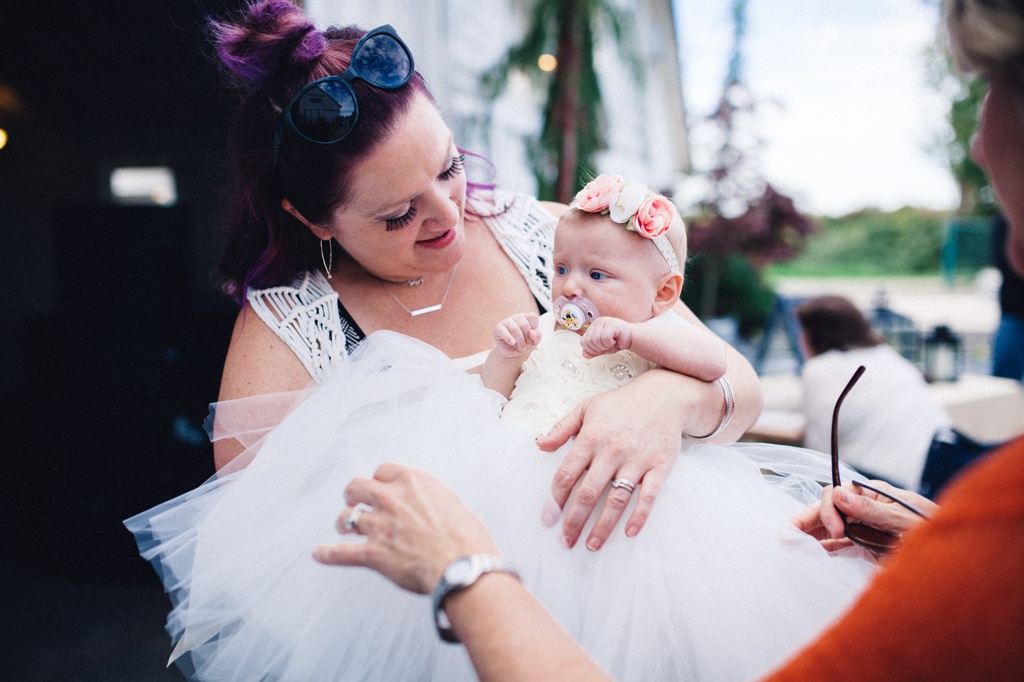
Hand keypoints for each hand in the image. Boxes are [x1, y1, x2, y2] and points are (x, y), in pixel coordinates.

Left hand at [313, 463, 500, 594]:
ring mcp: (380, 526)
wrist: (464, 566)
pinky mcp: (373, 554)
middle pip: (356, 486)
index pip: (382, 470)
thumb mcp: (450, 502)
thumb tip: (423, 505)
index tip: (381, 488)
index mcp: (412, 481)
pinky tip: (318, 554)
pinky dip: (327, 554)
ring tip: (344, 528)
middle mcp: (391, 498)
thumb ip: (428, 498)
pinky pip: (341, 553)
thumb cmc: (467, 538)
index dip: (379, 480)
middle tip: (355, 502)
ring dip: (343, 523)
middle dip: (353, 494)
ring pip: (345, 518)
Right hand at [493, 313, 540, 359]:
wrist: (513, 353)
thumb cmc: (525, 344)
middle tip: (527, 345)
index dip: (534, 329)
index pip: (533, 317)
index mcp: (526, 317)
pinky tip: (512, 343)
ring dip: (520, 341)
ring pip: (514, 328)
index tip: (532, 338)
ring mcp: (507, 321)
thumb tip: (532, 333)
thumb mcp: (534, 341)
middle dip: (527, 338)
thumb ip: (537, 336)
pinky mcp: (498, 328)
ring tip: (521, 347)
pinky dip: (508, 337)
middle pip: (524, 324)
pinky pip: (502, 331)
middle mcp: (517, 317)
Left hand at [536, 369, 702, 551]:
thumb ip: (562, 428)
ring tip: (591, 545)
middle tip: (566, 541)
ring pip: (616, 500)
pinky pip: (648, 496)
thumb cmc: (621, 403)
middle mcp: (612, 451)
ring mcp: (637, 461)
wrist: (665, 395)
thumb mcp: (587, 407)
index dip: (555, 500)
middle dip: (574, 521)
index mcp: (591, 438)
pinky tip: (629, 533)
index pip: (567, 475)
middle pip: (588, 493)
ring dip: (603, 526)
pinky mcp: (659, 467)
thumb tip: (539, 446)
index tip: (548, 520)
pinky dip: (639, 516)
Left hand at [580, 317, 632, 358]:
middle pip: (589, 341)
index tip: (602, 347)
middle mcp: (597, 322)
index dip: (592, 349)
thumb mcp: (602, 348)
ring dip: (605, 346)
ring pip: (596, 340)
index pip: (583, 342)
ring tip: (612, 342)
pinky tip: (616, 339)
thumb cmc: (617, 341)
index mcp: (592, 327)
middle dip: (599, 348)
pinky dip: (610, 343)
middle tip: (608, 345)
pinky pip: (605, 338)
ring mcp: (604, 321)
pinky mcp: (612, 324)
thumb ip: (592, 351)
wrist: (631, 338)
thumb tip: (584, 354)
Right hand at [790, 480, 938, 550]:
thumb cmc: (936, 531)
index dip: (829, 511)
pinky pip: (837, 546)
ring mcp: (863, 526)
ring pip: (827, 527)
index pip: (837, 494)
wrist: (956, 558)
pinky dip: (822, 550)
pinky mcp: (864, 546)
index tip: (837, 532)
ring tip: (789, 544)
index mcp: (873, 494)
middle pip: (826, 509)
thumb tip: (839, 494)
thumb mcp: (906, 521)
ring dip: (810, 535)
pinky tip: (808, 554)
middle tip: (790, 536)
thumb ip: (873, 510)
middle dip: (808, 520)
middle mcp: (864, 507)